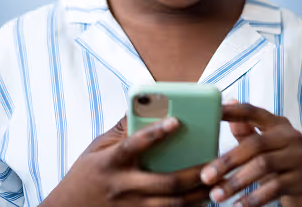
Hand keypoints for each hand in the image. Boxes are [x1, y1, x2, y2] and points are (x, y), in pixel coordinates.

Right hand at [43, 116, 209, 206]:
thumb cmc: (85, 176)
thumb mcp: (96, 149)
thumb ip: (121, 130)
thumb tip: (144, 104)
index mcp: (110, 164)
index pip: (133, 145)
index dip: (155, 133)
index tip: (176, 121)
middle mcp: (122, 187)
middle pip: (165, 182)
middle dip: (194, 173)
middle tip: (215, 161)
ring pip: (173, 205)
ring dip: (198, 195)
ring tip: (216, 182)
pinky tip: (202, 200)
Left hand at [200, 102, 301, 206]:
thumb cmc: (282, 165)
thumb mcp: (265, 147)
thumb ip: (246, 130)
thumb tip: (229, 103)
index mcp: (278, 124)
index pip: (253, 112)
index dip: (232, 111)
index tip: (212, 113)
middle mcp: (291, 136)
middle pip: (254, 144)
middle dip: (227, 161)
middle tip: (205, 176)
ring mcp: (298, 158)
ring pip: (262, 166)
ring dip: (236, 182)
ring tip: (217, 195)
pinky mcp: (301, 180)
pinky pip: (273, 188)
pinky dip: (253, 199)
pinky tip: (238, 206)